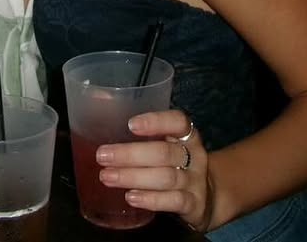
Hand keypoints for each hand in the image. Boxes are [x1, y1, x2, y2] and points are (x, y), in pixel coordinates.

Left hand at [94, 110, 212, 232]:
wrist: (207, 197)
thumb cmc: (175, 164)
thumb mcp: (166, 145)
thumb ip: (141, 133)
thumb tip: (100, 102)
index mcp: (187, 136)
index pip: (178, 122)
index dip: (155, 121)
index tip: (130, 125)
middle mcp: (194, 156)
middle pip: (163, 152)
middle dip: (130, 154)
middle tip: (102, 156)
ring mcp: (195, 182)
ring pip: (165, 177)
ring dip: (133, 176)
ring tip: (108, 177)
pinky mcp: (194, 205)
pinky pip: (174, 201)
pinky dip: (151, 199)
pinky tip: (131, 197)